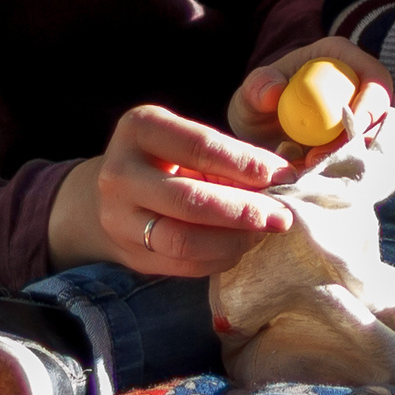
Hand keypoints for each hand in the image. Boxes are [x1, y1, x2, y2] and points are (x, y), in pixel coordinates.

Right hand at [48, 105, 294, 277]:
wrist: (111, 196)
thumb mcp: (188, 140)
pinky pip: (183, 265)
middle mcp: (120, 173)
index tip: (282, 176)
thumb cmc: (168, 161)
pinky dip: (220, 258)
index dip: (245, 164)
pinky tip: (240, 247)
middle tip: (281, 215)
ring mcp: (120, 219)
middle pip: (189, 200)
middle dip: (244, 210)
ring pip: (184, 241)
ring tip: (262, 233)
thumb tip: (283, 179)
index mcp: (139, 129)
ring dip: (234, 241)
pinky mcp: (132, 255)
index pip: (198, 147)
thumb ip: (230, 155)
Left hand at [230, 37, 393, 163]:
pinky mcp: (365, 146)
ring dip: (354, 161)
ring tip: (312, 170)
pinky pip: (372, 163)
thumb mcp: (249, 96)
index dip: (372, 103)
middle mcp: (362, 85)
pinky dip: (351, 175)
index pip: (375, 77)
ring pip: (383, 142)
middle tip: (323, 159)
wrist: (261, 135)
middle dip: (364, 141)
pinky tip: (323, 180)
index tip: (350, 131)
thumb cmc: (258, 106)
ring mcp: (368, 118)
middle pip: (388, 114)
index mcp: (342, 58)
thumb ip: (256, 88)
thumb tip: (274, 91)